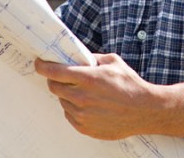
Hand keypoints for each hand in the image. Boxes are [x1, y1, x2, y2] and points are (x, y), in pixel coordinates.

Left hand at [35, 53, 158, 139]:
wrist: (143, 110)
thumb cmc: (131, 85)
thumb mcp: (114, 62)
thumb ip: (93, 58)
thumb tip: (79, 57)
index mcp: (87, 79)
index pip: (54, 72)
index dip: (43, 66)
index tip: (39, 64)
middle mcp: (81, 97)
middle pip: (54, 87)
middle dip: (56, 80)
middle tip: (65, 77)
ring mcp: (81, 114)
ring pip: (62, 101)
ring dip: (68, 95)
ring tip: (85, 93)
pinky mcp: (84, 127)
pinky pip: (70, 115)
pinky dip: (75, 108)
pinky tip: (89, 105)